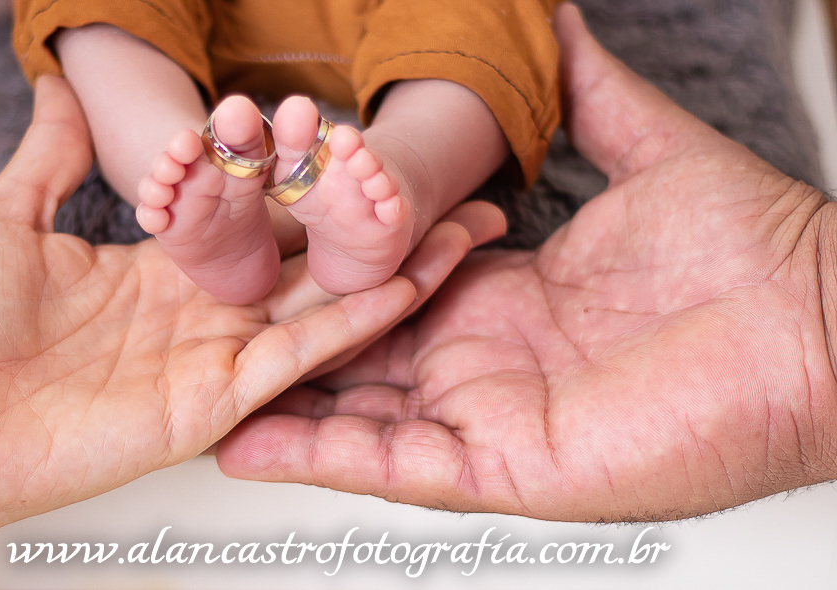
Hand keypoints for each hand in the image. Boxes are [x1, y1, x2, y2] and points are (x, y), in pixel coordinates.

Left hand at [0, 75, 503, 569]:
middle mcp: (203, 311)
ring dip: (383, 266)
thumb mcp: (9, 216)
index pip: (250, 214)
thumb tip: (54, 86)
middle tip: (415, 178)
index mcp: (164, 268)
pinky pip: (303, 355)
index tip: (336, 131)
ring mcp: (217, 354)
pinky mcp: (222, 397)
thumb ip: (52, 154)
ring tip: (447, 229)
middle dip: (360, 218)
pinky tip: (406, 284)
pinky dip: (358, 322)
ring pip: (322, 303)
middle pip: (303, 257)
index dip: (295, 174)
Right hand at [217, 4, 836, 521]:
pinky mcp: (506, 464)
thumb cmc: (757, 250)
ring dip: (278, 402)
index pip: (391, 284)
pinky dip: (318, 459)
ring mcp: (492, 414)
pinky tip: (248, 441)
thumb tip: (556, 24)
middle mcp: (490, 356)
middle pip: (359, 351)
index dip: (327, 267)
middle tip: (205, 319)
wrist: (829, 325)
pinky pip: (394, 466)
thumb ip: (586, 95)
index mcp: (507, 291)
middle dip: (282, 337)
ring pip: (358, 414)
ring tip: (198, 387)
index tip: (262, 241)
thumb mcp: (646, 152)